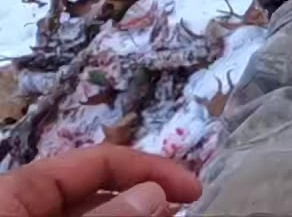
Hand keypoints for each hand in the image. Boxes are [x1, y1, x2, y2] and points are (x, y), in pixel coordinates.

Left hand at [0, 144, 201, 216]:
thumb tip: (155, 192)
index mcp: (15, 190)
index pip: (97, 160)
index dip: (150, 168)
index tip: (193, 189)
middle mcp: (24, 207)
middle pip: (97, 190)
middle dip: (147, 196)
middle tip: (186, 208)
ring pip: (93, 216)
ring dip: (137, 214)